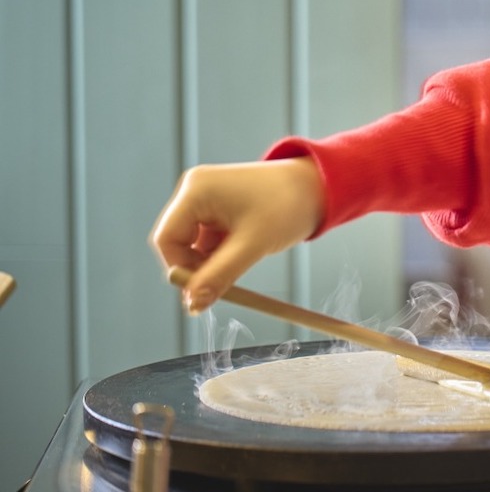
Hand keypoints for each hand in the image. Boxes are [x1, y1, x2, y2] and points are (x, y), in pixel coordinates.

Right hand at [149, 157, 324, 312]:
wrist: (319, 187)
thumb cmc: (288, 206)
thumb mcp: (253, 245)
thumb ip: (219, 275)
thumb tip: (193, 304)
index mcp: (196, 190)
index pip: (167, 239)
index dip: (180, 269)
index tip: (201, 291)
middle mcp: (196, 190)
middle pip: (178, 242)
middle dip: (197, 267)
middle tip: (220, 287)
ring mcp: (208, 198)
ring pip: (195, 244)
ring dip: (211, 262)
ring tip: (241, 263)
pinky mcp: (221, 207)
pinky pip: (210, 239)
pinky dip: (221, 253)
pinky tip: (243, 254)